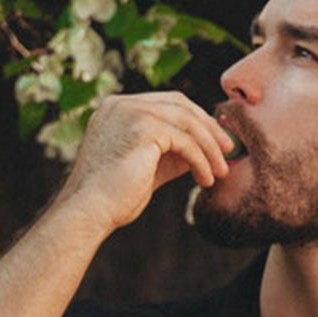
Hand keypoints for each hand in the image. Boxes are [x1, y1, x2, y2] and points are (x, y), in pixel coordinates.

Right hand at [60, 90, 234, 234]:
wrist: (88, 212)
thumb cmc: (113, 198)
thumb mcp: (148, 168)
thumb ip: (171, 154)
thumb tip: (204, 151)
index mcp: (117, 108)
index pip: (167, 104)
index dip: (196, 120)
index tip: (216, 142)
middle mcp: (122, 104)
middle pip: (180, 104)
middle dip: (209, 127)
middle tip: (229, 150)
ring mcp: (131, 111)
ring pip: (186, 121)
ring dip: (210, 147)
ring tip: (221, 171)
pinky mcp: (143, 127)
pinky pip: (185, 140)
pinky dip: (200, 160)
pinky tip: (205, 179)